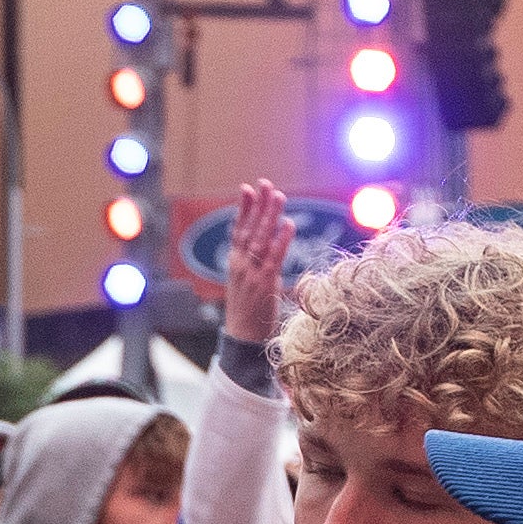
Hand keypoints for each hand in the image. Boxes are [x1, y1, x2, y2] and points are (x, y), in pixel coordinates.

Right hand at [220, 180, 293, 348]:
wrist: (243, 338)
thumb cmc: (248, 311)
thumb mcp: (245, 283)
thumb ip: (252, 262)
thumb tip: (265, 244)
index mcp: (234, 263)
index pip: (237, 230)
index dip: (243, 208)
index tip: (247, 188)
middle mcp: (240, 265)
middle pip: (249, 228)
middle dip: (258, 205)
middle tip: (266, 184)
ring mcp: (252, 274)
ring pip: (260, 238)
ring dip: (270, 216)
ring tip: (278, 196)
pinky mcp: (265, 284)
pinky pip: (274, 256)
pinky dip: (281, 239)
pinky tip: (288, 223)